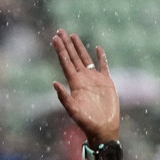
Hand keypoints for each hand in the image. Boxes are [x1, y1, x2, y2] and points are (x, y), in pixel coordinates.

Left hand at [51, 29, 119, 144]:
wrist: (103, 129)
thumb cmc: (87, 123)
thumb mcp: (73, 110)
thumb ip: (64, 97)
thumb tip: (53, 83)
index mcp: (74, 84)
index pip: (65, 63)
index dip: (60, 50)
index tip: (54, 38)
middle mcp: (83, 79)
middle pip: (73, 57)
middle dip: (66, 44)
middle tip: (60, 30)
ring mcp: (95, 79)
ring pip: (85, 59)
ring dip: (79, 47)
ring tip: (72, 35)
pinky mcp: (106, 82)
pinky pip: (103, 66)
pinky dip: (101, 57)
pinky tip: (98, 48)